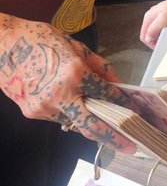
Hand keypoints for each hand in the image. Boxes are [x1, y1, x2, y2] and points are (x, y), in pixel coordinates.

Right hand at [0, 18, 132, 148]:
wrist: (2, 45)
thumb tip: (116, 82)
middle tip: (130, 145)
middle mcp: (60, 95)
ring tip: (102, 118)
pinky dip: (69, 112)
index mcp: (74, 73)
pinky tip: (71, 102)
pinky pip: (59, 117)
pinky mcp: (33, 113)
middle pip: (92, 125)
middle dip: (113, 138)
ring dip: (88, 121)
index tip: (135, 109)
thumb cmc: (40, 39)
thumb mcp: (75, 46)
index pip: (106, 94)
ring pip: (74, 122)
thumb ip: (98, 66)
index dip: (123, 102)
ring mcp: (44, 107)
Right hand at [141, 0, 166, 47]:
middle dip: (154, 40)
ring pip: (155, 30)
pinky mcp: (166, 15)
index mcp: (149, 17)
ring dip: (159, 35)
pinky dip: (165, 30)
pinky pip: (161, 26)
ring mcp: (159, 14)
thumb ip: (153, 29)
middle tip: (162, 43)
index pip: (143, 36)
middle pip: (148, 33)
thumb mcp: (164, 20)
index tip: (158, 46)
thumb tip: (148, 38)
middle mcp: (152, 15)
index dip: (150, 44)